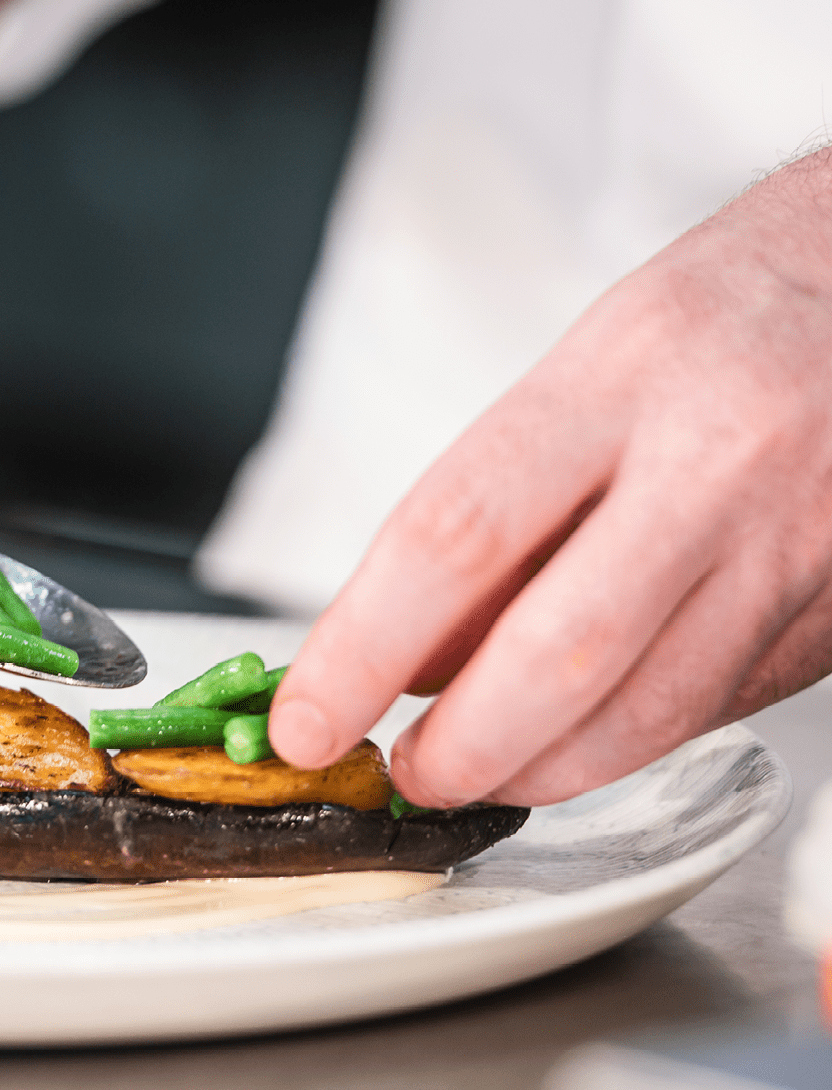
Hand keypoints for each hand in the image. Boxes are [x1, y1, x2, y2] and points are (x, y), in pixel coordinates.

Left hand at [269, 151, 831, 805]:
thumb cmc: (721, 318)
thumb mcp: (585, 370)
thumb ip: (501, 513)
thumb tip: (411, 655)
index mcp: (620, 376)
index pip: (453, 536)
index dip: (362, 648)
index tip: (307, 717)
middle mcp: (715, 462)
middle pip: (557, 653)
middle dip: (459, 745)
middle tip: (401, 772)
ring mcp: (793, 545)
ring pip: (647, 712)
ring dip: (538, 769)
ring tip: (472, 770)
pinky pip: (713, 711)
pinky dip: (624, 743)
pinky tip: (571, 740)